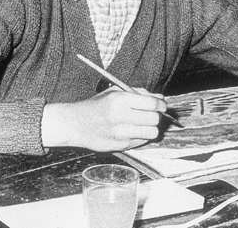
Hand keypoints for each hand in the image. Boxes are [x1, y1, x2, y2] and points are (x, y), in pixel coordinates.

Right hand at [41, 87, 167, 150]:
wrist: (76, 124)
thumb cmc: (97, 105)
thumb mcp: (115, 92)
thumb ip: (139, 93)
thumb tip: (161, 98)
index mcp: (121, 100)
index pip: (153, 104)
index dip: (161, 105)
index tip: (162, 106)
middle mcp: (121, 116)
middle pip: (155, 119)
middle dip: (156, 116)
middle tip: (151, 115)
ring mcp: (121, 133)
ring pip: (152, 132)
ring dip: (151, 128)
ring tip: (143, 124)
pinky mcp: (120, 145)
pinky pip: (142, 142)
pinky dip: (141, 137)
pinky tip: (132, 131)